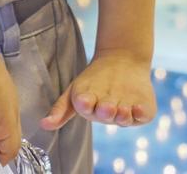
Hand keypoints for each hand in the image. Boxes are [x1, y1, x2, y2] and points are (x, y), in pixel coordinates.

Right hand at [41, 50, 157, 129]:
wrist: (122, 61)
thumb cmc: (95, 79)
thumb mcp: (76, 88)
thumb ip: (61, 107)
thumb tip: (43, 125)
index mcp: (90, 110)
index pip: (87, 109)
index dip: (86, 106)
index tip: (85, 100)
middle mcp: (108, 115)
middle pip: (106, 115)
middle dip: (105, 111)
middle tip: (106, 106)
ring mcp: (126, 113)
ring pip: (124, 118)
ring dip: (122, 114)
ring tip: (122, 108)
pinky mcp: (143, 111)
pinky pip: (142, 115)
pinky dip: (140, 112)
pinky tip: (137, 107)